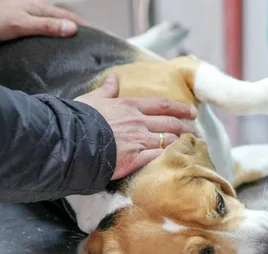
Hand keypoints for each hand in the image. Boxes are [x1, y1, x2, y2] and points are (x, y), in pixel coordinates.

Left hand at [0, 0, 86, 40]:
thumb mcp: (24, 25)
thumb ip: (48, 27)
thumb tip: (73, 28)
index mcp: (41, 8)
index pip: (69, 17)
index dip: (83, 25)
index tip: (96, 35)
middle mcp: (37, 7)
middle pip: (62, 16)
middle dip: (76, 25)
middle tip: (87, 38)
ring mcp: (29, 10)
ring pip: (53, 18)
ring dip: (64, 26)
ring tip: (72, 37)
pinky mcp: (22, 15)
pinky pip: (43, 21)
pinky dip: (53, 27)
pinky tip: (52, 33)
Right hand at [75, 74, 196, 179]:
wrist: (71, 139)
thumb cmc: (78, 119)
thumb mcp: (92, 99)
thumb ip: (107, 89)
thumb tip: (114, 78)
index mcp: (129, 106)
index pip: (162, 105)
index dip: (180, 108)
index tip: (192, 112)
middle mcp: (139, 122)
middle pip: (171, 124)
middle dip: (187, 128)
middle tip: (196, 131)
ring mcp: (139, 140)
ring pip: (169, 141)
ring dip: (182, 144)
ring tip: (190, 148)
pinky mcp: (136, 158)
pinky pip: (159, 157)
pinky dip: (170, 158)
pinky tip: (178, 160)